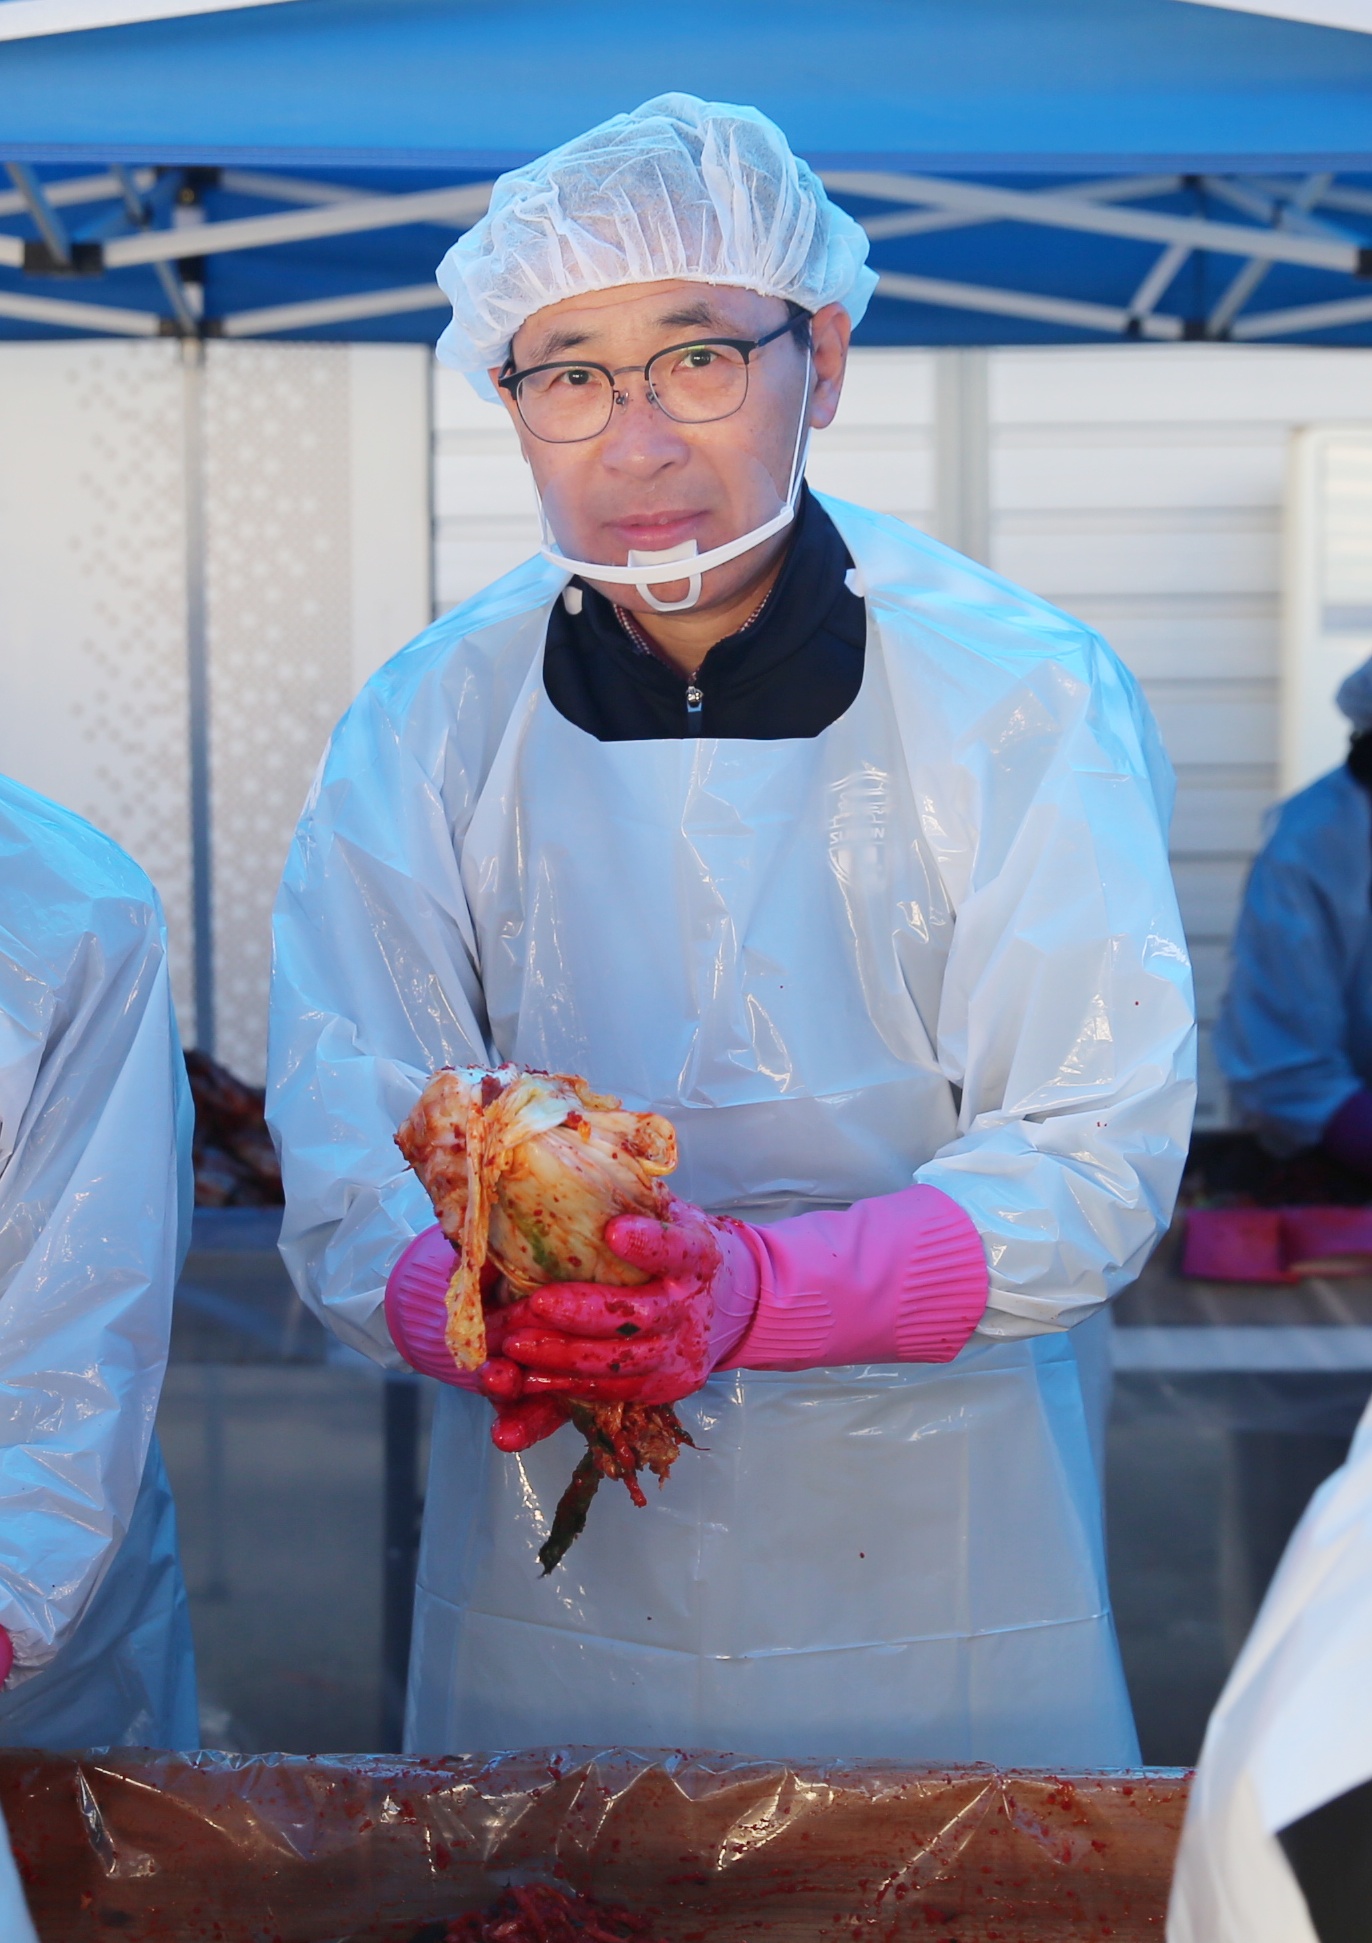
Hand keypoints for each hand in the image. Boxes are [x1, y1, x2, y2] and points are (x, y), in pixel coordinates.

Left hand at [482, 1197, 725, 1408]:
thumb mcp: (666, 1210)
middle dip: (585, 1312)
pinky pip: (615, 1393)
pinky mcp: (667, 1386)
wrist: (726, 1300)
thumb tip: (581, 1143)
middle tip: (535, 1304)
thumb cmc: (675, 1246)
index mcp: (698, 1254)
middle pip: (641, 1315)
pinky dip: (570, 1387)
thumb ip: (632, 1190)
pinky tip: (529, 1377)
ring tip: (517, 1347)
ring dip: (566, 1356)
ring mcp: (682, 1351)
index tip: (615, 1231)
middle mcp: (693, 1305)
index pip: (678, 1248)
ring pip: (623, 1362)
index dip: (650, 1243)